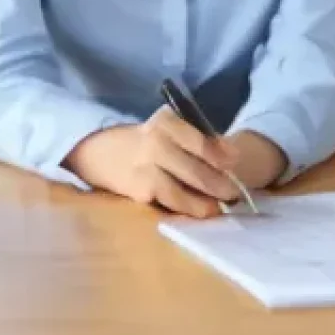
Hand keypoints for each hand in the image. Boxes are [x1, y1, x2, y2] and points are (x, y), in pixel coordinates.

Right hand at [64, 107, 241, 217]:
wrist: (98, 152)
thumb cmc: (144, 141)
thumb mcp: (168, 130)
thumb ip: (198, 140)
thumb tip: (231, 154)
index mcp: (166, 123)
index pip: (200, 142)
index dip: (221, 155)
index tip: (236, 163)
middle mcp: (154, 143)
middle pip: (194, 168)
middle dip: (218, 184)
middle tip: (235, 193)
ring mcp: (143, 168)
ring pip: (180, 191)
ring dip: (203, 202)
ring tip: (218, 208)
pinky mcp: (136, 190)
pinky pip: (167, 201)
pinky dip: (185, 207)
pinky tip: (198, 211)